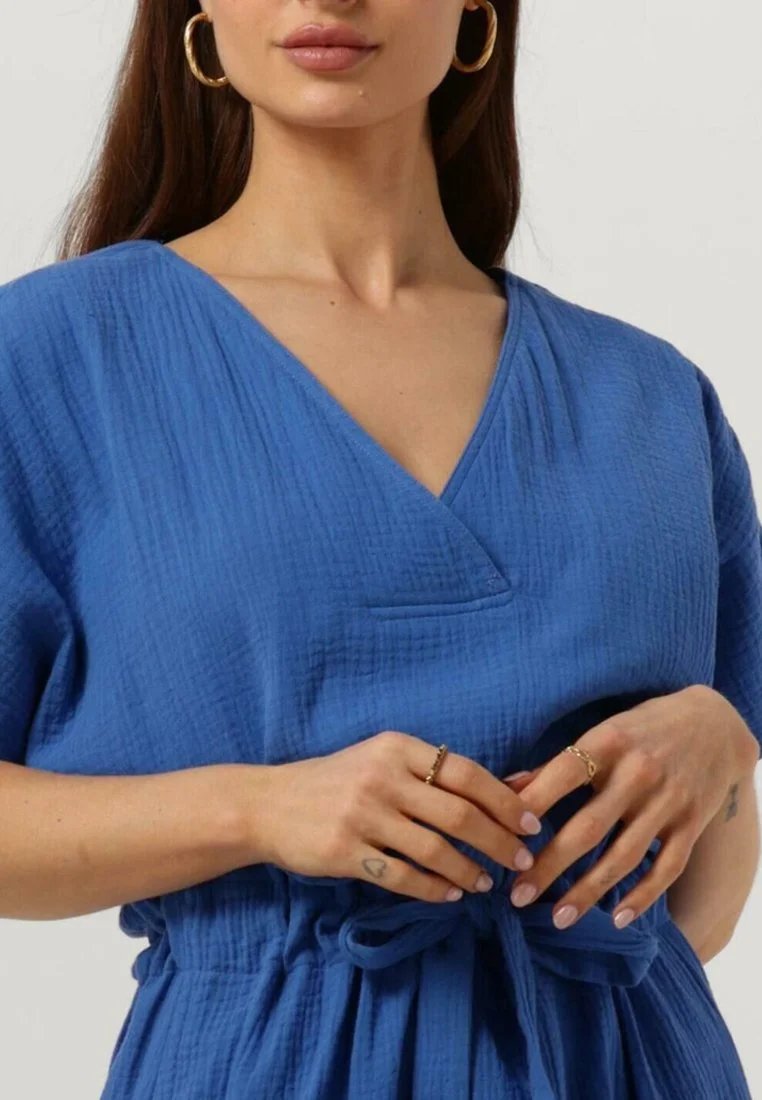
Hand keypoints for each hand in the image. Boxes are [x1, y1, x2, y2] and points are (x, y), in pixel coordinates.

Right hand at [252, 730, 542, 902]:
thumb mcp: (385, 760)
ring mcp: (362, 815)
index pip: (466, 773)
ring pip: (434, 849)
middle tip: (523, 861)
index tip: (532, 824)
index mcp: (397, 748)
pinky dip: (434, 889)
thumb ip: (441, 772)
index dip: (505, 801)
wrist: (268, 803)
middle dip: (498, 841)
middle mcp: (382, 777)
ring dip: (469, 870)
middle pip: (458, 813)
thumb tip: (517, 782)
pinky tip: (450, 895)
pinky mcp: (344, 852)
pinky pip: (402, 877)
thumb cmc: (337, 780)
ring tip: (487, 882)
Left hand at [501, 685, 759, 930]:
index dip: (532, 806)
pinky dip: (643, 896)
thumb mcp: (601, 733)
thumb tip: (506, 788)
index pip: (563, 775)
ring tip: (558, 918)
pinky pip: (666, 868)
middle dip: (550, 866)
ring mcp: (667, 802)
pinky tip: (616, 918)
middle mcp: (638, 774)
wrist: (714, 725)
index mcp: (608, 743)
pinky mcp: (691, 824)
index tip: (502, 837)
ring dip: (588, 891)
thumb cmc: (642, 729)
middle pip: (588, 828)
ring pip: (624, 856)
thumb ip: (556, 765)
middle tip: (517, 895)